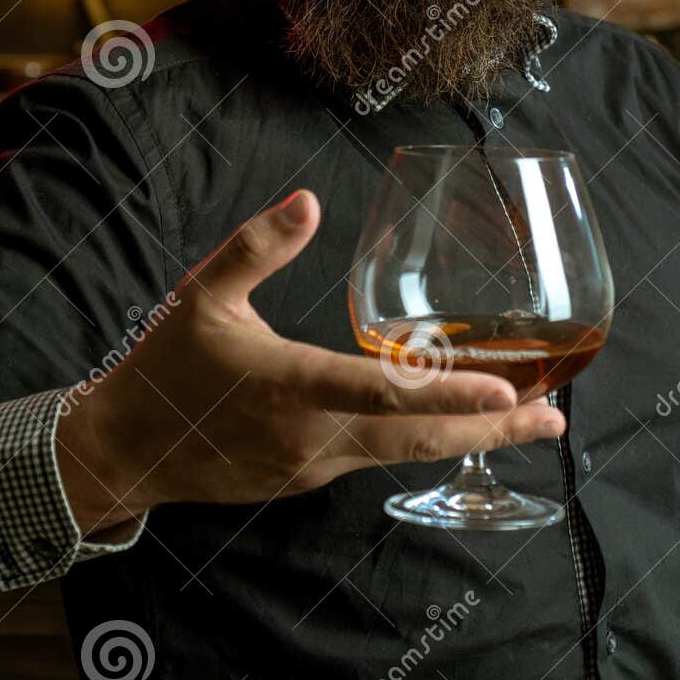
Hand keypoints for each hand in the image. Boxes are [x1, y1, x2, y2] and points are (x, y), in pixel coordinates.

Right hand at [56, 189, 565, 536]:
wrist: (125, 450)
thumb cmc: (166, 366)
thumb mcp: (201, 294)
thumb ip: (257, 247)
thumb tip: (309, 202)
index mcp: (289, 387)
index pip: (383, 393)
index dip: (448, 391)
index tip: (505, 386)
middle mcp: (312, 437)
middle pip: (418, 440)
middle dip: (492, 429)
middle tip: (554, 418)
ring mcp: (314, 466)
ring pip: (405, 454)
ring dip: (468, 437)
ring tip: (526, 419)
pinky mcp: (308, 477)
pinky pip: (377, 458)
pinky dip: (422, 440)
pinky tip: (451, 422)